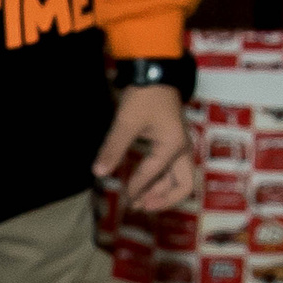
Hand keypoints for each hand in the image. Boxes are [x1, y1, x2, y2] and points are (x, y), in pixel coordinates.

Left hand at [94, 84, 195, 214]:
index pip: (153, 174)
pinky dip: (159, 182)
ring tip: (140, 203)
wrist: (155, 74)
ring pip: (178, 178)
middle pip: (184, 184)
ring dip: (162, 192)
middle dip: (165, 199)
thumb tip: (98, 172)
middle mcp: (182, 149)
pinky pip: (171, 170)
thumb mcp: (126, 123)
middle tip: (142, 207)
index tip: (124, 200)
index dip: (137, 189)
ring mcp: (179, 147)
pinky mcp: (172, 144)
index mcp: (173, 145)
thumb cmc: (145, 96)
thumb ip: (113, 148)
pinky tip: (142, 188)